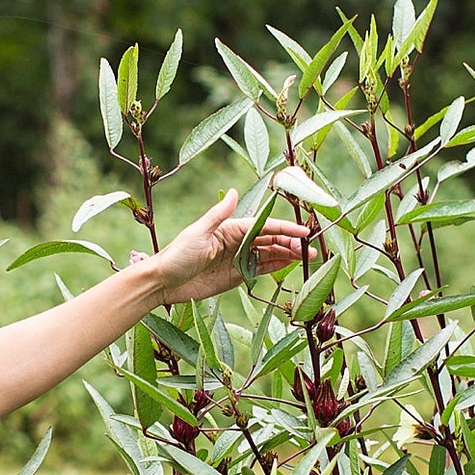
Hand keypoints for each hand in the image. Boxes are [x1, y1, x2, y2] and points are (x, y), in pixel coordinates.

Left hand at [141, 190, 308, 304]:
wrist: (163, 283)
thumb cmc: (177, 255)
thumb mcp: (198, 232)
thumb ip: (219, 214)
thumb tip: (233, 191)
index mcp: (230, 228)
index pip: (264, 226)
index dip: (284, 229)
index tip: (303, 233)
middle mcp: (237, 242)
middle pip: (270, 241)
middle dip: (291, 244)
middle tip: (311, 251)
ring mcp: (238, 259)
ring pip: (269, 255)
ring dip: (288, 255)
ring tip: (307, 258)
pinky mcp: (236, 276)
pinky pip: (260, 270)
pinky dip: (276, 267)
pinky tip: (291, 265)